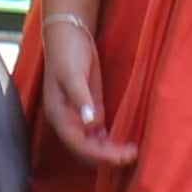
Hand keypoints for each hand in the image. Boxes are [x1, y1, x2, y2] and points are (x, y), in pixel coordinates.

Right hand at [35, 14, 136, 169]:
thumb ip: (81, 98)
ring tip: (132, 152)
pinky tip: (125, 143)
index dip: (99, 155)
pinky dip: (110, 142)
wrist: (69, 34)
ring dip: (109, 152)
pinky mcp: (90, 110)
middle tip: (132, 155)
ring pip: (93, 145)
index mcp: (59, 116)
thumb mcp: (73, 74)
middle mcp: (67, 122)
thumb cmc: (67, 52)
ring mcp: (79, 117)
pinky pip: (99, 134)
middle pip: (85, 151)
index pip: (78, 145)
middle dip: (106, 157)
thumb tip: (90, 123)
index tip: (120, 157)